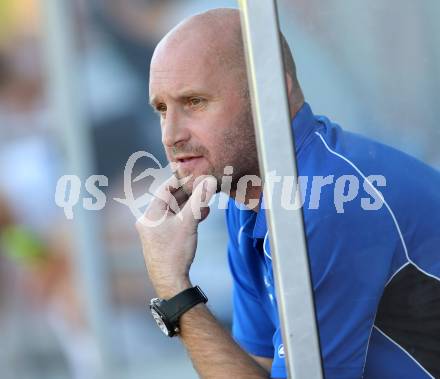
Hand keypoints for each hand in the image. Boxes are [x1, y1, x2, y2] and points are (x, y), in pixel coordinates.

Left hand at [135, 175, 216, 298]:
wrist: (170, 282)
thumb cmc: (175, 253)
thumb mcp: (188, 223)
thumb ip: (199, 201)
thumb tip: (209, 181)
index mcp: (150, 214)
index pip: (165, 189)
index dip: (181, 179)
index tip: (195, 173)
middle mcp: (150, 220)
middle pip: (170, 199)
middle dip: (189, 192)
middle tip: (204, 184)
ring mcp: (155, 231)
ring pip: (175, 211)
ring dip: (190, 204)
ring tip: (206, 199)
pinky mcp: (163, 239)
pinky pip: (176, 222)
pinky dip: (188, 216)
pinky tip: (202, 215)